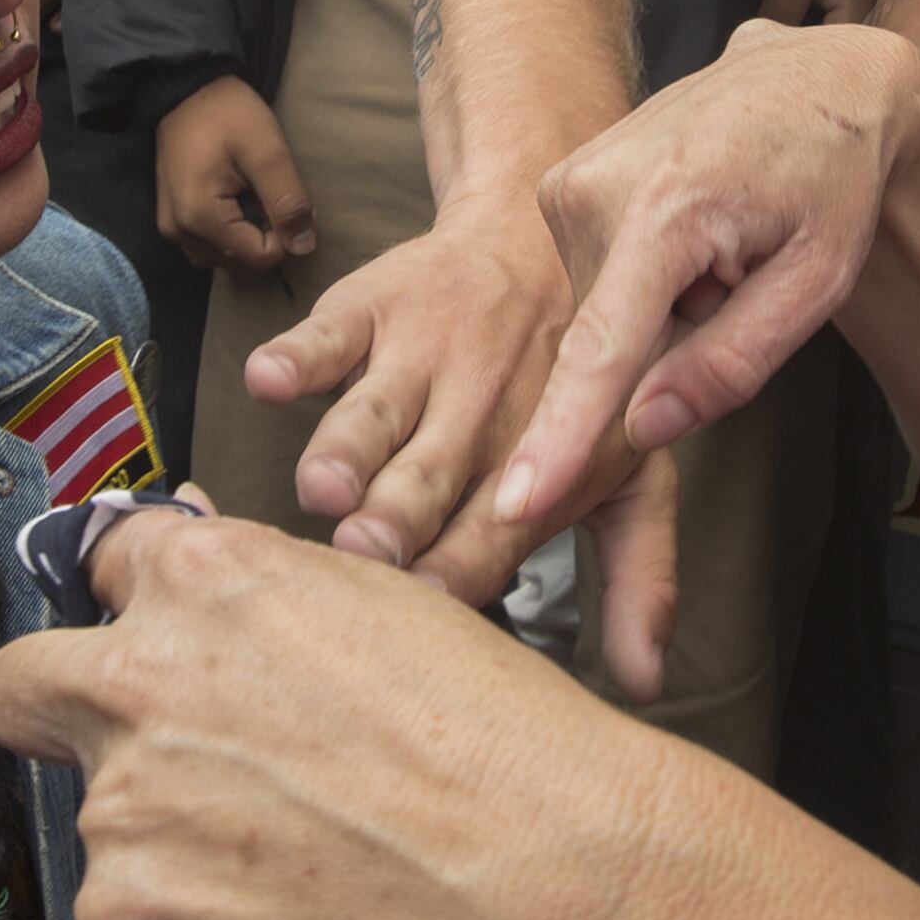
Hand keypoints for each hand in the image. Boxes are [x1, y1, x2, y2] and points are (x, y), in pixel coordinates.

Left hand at [0, 499, 692, 919]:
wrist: (551, 875)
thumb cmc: (503, 746)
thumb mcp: (391, 609)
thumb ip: (273, 602)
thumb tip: (210, 596)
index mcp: (208, 582)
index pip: (104, 568)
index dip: (137, 616)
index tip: (157, 649)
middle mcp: (141, 678)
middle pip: (21, 687)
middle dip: (61, 715)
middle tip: (152, 760)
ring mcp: (123, 804)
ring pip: (101, 822)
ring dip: (166, 843)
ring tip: (295, 868)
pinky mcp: (129, 918)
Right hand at [154, 72, 314, 272]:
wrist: (186, 89)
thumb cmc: (229, 115)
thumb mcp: (268, 152)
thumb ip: (287, 202)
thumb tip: (304, 248)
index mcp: (199, 218)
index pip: (260, 258)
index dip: (284, 233)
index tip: (286, 196)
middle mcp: (179, 233)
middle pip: (242, 262)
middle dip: (266, 235)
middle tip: (268, 192)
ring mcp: (171, 229)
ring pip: (227, 258)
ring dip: (249, 236)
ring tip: (251, 195)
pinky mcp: (172, 221)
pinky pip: (209, 247)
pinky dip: (230, 234)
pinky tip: (236, 202)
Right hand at [247, 200, 675, 681]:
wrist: (547, 238)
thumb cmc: (583, 383)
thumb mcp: (634, 473)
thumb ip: (640, 577)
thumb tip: (648, 682)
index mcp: (538, 465)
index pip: (497, 531)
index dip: (466, 568)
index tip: (437, 608)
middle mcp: (481, 414)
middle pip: (430, 479)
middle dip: (401, 519)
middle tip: (372, 555)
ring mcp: (424, 358)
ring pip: (377, 413)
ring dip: (347, 449)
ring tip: (325, 485)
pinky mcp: (374, 307)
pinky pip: (331, 332)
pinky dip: (299, 353)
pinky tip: (271, 378)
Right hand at [500, 20, 919, 534]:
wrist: (820, 78)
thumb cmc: (832, 176)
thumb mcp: (815, 280)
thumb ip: (732, 363)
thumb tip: (643, 430)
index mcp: (666, 208)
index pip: (605, 348)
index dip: (563, 434)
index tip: (519, 502)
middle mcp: (595, 186)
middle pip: (613, 338)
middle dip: (675, 337)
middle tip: (743, 271)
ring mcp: (569, 179)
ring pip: (606, 311)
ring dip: (665, 304)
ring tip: (720, 243)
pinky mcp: (562, 182)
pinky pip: (601, 276)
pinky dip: (648, 276)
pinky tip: (693, 229)